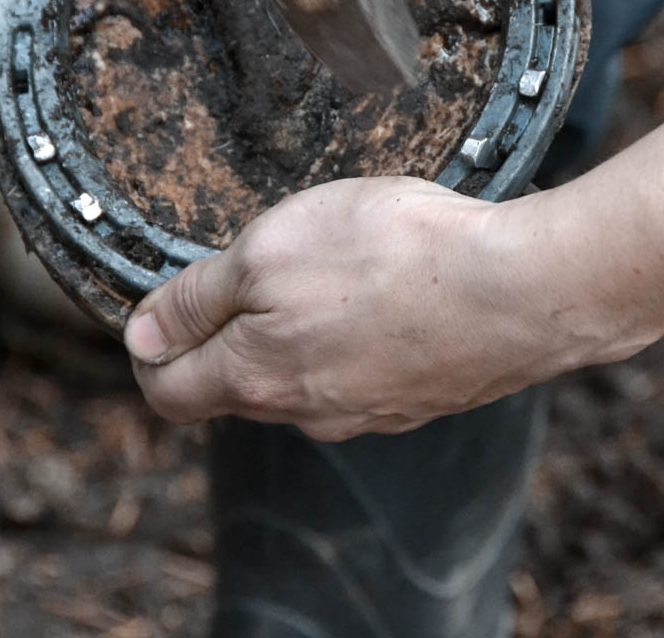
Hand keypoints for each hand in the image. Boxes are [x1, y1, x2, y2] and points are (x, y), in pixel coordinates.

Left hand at [124, 176, 604, 440]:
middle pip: (237, 387)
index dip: (150, 349)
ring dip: (300, 333)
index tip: (158, 307)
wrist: (523, 290)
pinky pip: (366, 373)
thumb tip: (141, 336)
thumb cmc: (395, 257)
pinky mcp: (423, 398)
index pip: (169, 391)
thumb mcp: (269, 251)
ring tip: (332, 270)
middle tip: (252, 269)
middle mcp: (308, 412)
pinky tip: (391, 291)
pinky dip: (360, 337)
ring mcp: (371, 412)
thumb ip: (197, 297)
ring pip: (305, 380)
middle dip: (228, 336)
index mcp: (254, 378)